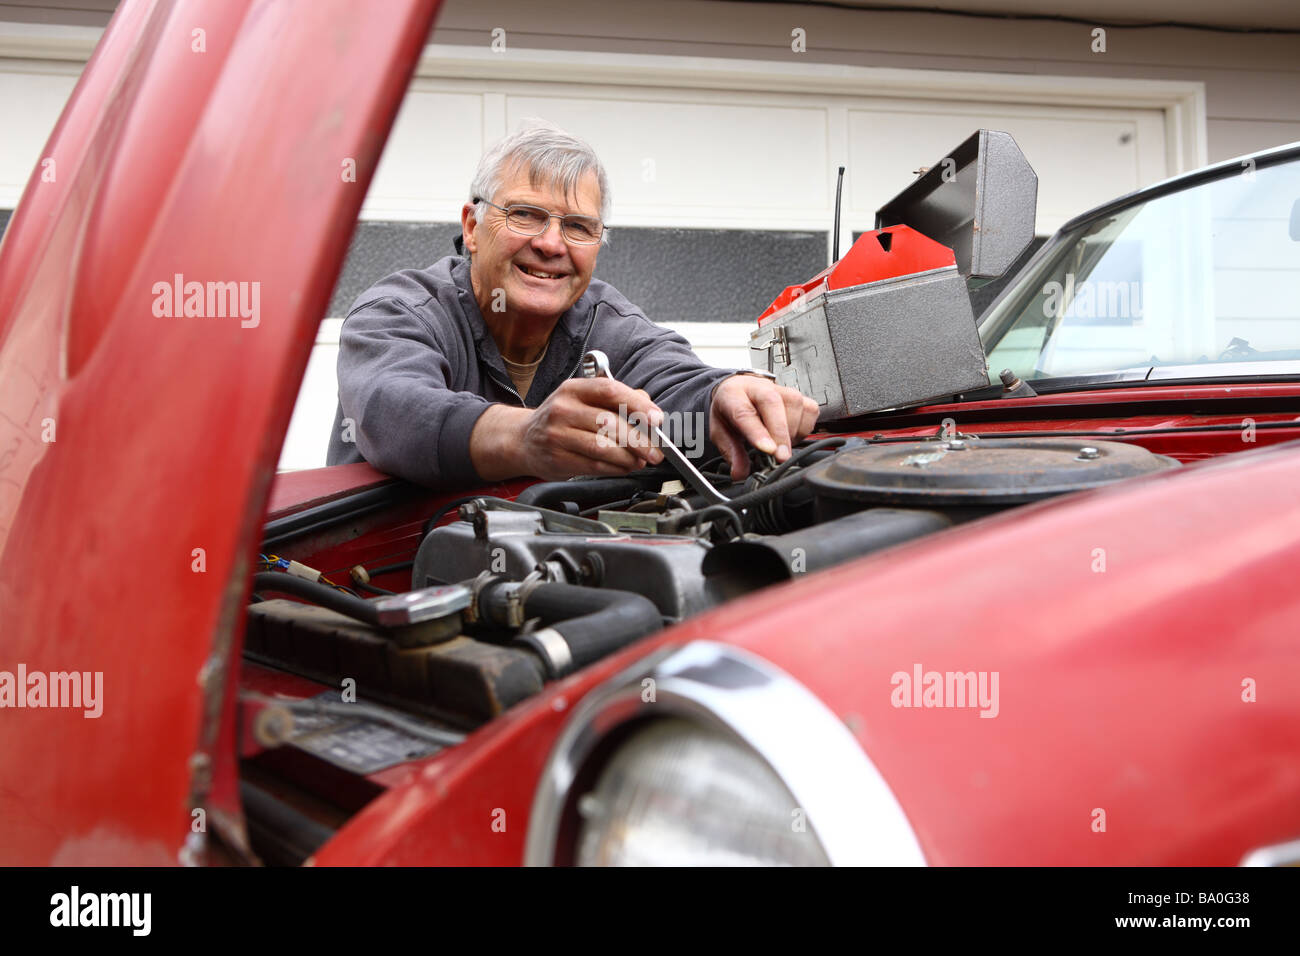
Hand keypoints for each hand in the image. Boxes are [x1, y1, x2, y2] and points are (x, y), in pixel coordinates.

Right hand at [471, 378, 664, 480]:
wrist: (523, 439)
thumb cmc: (561, 418)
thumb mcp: (583, 399)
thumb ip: (617, 400)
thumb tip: (649, 408)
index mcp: (573, 389)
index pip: (610, 391)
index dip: (637, 405)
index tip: (656, 419)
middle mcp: (563, 409)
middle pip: (609, 423)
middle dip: (639, 440)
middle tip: (655, 451)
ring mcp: (558, 434)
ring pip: (603, 447)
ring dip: (629, 457)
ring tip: (641, 461)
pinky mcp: (557, 458)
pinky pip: (594, 465)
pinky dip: (616, 468)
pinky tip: (624, 467)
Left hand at [709, 374, 819, 479]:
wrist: (741, 390)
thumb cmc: (732, 410)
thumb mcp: (721, 432)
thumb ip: (731, 452)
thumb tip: (740, 474)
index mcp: (733, 395)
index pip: (744, 412)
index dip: (757, 432)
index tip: (768, 450)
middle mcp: (758, 388)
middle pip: (772, 403)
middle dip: (780, 433)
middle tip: (781, 457)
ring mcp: (781, 389)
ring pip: (795, 407)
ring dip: (792, 433)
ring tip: (780, 445)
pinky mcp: (800, 395)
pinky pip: (809, 412)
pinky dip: (804, 429)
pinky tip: (791, 435)